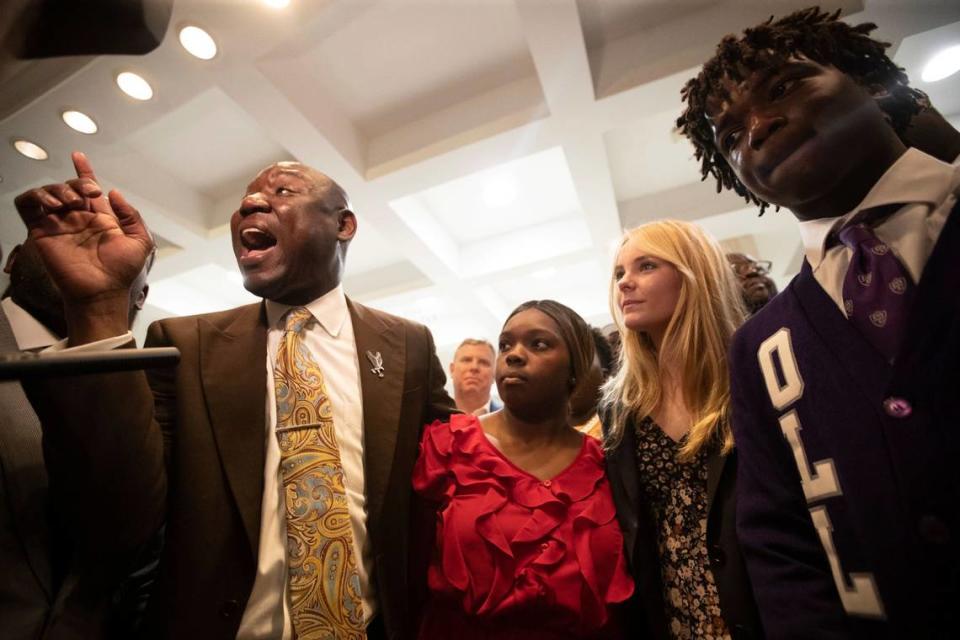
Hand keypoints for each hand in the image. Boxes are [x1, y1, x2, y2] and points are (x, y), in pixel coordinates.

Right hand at [14, 152, 153, 340]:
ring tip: (70, 201)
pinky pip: (27, 206)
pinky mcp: (41, 232)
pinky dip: (34, 197)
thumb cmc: (120, 271)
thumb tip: (114, 193)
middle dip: (78, 182)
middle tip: (88, 193)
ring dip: (57, 189)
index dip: (84, 171)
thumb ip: (131, 215)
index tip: (79, 156)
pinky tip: (51, 204)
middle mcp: (76, 218)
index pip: (87, 189)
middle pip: (68, 187)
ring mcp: (58, 224)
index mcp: (98, 218)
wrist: (102, 290)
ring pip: (47, 192)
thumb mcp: (139, 240)